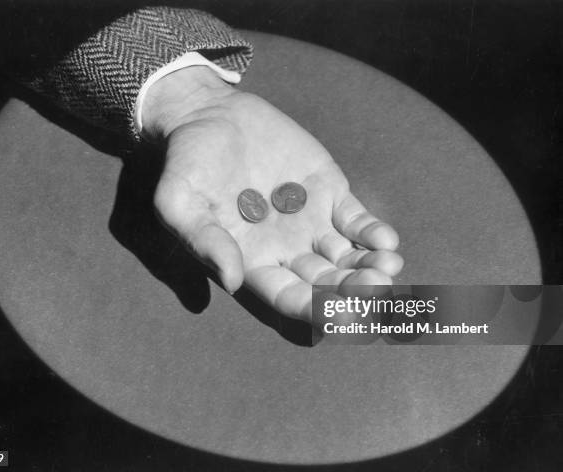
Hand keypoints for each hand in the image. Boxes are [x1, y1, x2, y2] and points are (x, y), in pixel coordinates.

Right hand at [142, 66, 402, 325]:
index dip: (314, 309)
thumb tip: (232, 281)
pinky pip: (356, 219)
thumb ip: (204, 240)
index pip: (288, 296)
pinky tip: (386, 241)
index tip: (339, 315)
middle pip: (326, 282)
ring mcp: (311, 221)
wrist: (209, 115)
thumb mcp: (178, 202)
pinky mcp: (328, 192)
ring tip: (388, 267)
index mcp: (252, 261)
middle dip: (353, 290)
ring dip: (370, 266)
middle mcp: (286, 249)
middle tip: (375, 289)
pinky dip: (372, 232)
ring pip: (347, 256)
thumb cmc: (186, 163)